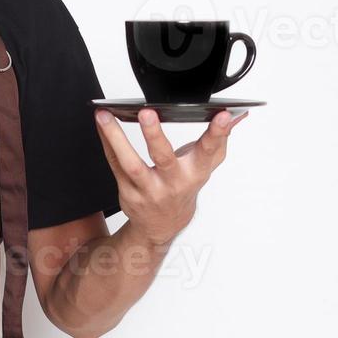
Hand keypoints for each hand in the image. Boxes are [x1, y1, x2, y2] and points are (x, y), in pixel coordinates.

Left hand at [93, 107, 246, 246]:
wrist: (162, 225)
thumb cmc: (184, 188)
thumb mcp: (205, 166)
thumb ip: (219, 140)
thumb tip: (237, 116)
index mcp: (195, 173)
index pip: (209, 151)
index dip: (218, 134)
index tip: (223, 115)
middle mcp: (172, 183)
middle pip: (164, 158)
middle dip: (155, 135)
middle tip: (146, 112)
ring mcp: (148, 190)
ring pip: (130, 164)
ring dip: (116, 138)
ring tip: (105, 116)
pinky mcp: (128, 192)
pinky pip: (114, 164)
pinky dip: (106, 143)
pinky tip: (101, 124)